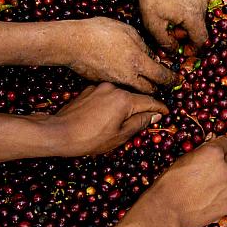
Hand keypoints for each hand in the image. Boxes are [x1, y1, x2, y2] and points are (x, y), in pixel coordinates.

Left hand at [43, 83, 167, 155]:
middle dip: (141, 108)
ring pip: (120, 96)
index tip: (167, 112)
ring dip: (125, 106)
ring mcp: (99, 87)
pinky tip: (106, 116)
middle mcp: (113, 88)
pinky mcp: (88, 90)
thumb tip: (154, 115)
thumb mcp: (120, 136)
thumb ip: (140, 123)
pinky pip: (106, 96)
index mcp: (124, 99)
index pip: (149, 101)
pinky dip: (111, 104)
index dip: (160, 108)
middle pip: (134, 97)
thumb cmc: (90, 138)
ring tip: (123, 121)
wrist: (58, 132)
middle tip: (148, 120)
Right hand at [66, 18, 178, 92]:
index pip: (162, 76)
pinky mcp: (103, 84)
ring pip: (134, 90)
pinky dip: (125, 83)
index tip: (177, 80)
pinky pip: (120, 86)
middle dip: (157, 87)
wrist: (72, 42)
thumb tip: (153, 57)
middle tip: (161, 82)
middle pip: (150, 90)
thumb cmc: (100, 32)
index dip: (172, 79)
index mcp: (138, 63)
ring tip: (143, 77)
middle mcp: (129, 77)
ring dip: (141, 86)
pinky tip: (122, 72)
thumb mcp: (128, 32)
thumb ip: (144, 47)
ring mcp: (115, 82)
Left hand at [135, 0, 208, 50]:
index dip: (193, 49)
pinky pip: (197, 4)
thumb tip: (174, 51)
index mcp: (194, 16)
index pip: (201, 40)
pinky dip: (188, 10)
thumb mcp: (153, 24)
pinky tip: (173, 6)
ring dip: (188, 22)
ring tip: (170, 18)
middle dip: (188, 34)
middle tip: (172, 32)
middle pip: (200, 28)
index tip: (184, 51)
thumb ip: (165, 42)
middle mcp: (202, 4)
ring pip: (199, 16)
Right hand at [146, 136, 226, 226]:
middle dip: (222, 165)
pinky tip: (205, 201)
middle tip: (207, 173)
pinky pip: (226, 198)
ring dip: (221, 183)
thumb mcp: (183, 159)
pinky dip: (219, 198)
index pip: (224, 143)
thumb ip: (201, 152)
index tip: (214, 153)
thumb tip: (209, 146)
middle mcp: (226, 168)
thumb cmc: (169, 184)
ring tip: (203, 190)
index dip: (218, 147)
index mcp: (214, 153)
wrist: (167, 211)